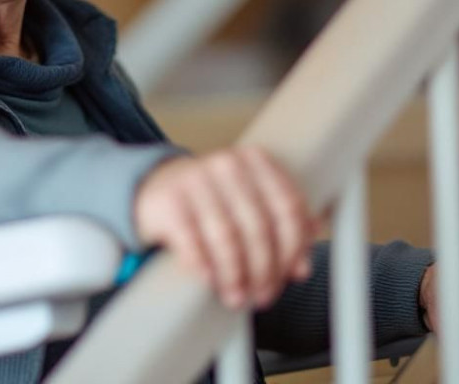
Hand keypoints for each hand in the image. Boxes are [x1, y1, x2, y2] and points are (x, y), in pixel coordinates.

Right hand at [133, 146, 316, 309]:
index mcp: (255, 161)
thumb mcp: (250, 201)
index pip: (288, 206)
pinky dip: (204, 266)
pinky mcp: (169, 201)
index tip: (292, 274)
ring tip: (237, 297)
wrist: (157, 187)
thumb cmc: (213, 200)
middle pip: (259, 226)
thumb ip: (282, 226)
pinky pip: (192, 241)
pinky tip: (210, 281)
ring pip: (227, 237)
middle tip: (264, 295)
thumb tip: (301, 268)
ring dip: (235, 275)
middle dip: (265, 269)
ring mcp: (195, 180)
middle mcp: (226, 165)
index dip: (294, 246)